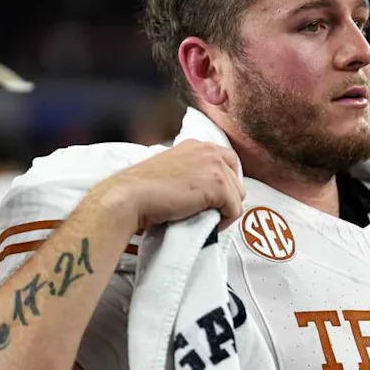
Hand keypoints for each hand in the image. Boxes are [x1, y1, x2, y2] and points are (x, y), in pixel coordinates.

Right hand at [93, 140, 245, 231]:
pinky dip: (225, 221)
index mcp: (197, 145)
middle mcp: (209, 150)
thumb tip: (205, 190)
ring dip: (225, 211)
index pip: (228, 161)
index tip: (215, 198)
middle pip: (236, 179)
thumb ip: (191, 172)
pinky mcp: (218, 185)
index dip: (225, 183)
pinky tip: (209, 224)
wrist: (131, 196)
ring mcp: (215, 166)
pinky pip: (235, 209)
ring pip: (237, 196)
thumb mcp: (173, 170)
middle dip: (227, 198)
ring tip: (205, 219)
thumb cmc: (144, 189)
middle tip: (211, 212)